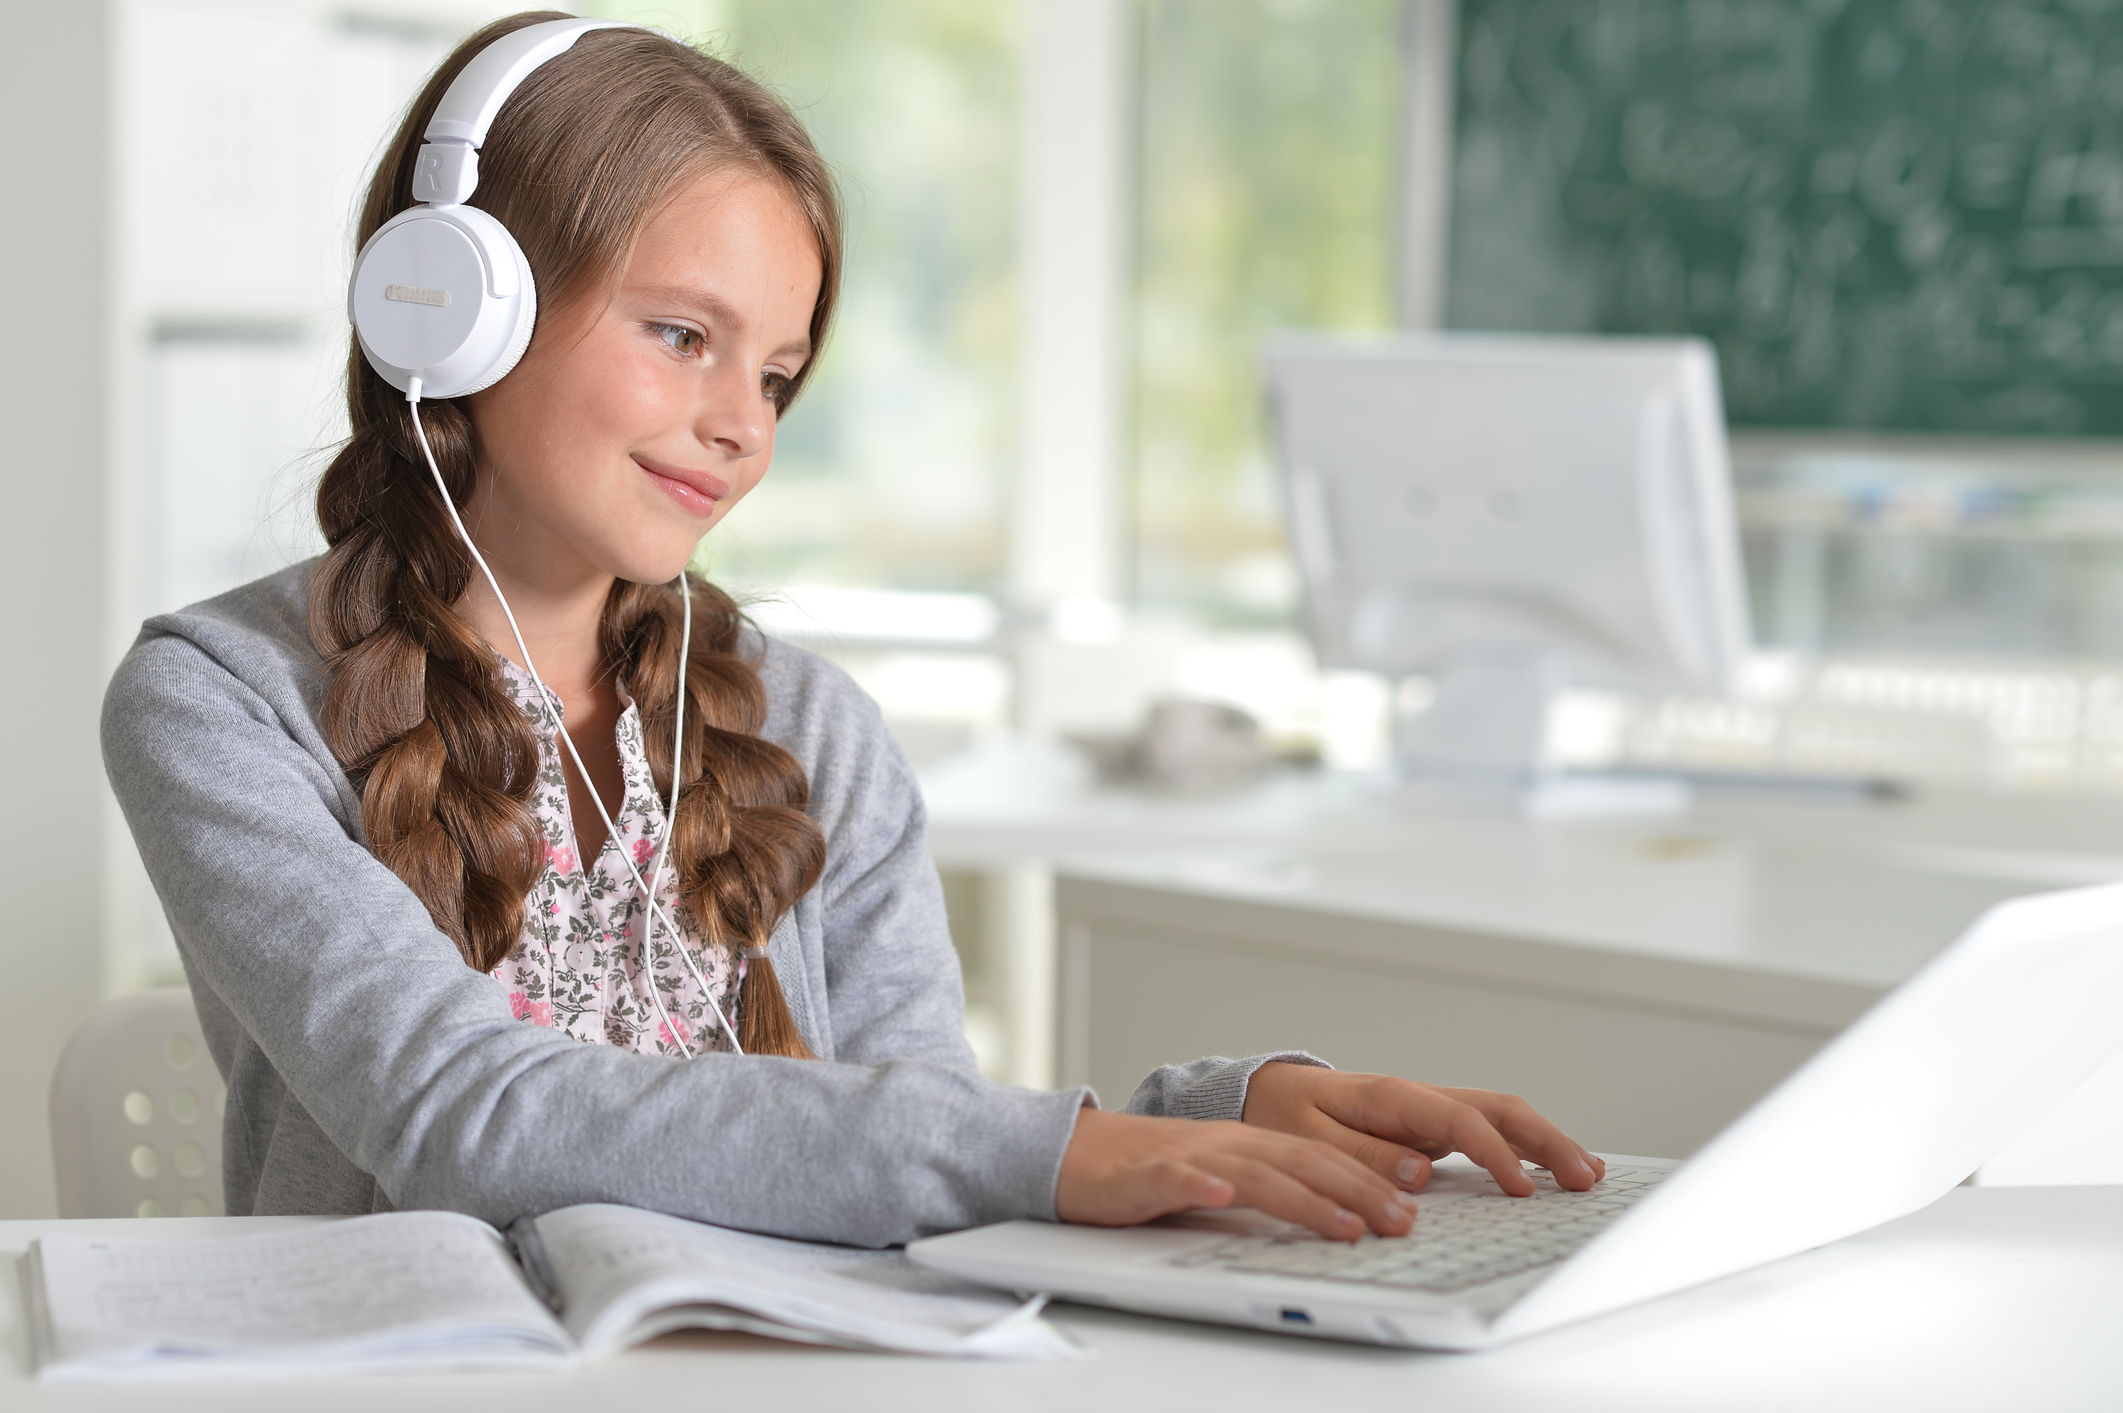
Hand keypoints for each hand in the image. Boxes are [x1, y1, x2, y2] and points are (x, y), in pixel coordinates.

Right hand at [1055, 1106, 1416, 1240]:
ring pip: (1255, 1172)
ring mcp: (1189, 1156)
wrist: (1078, 1154)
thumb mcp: (1219, 1180)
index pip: (1319, 1158)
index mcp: (1248, 1144)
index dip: (1367, 1181)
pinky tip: (1222, 1195)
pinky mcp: (1147, 1173)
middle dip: (1357, 1191)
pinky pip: (1178, 1176)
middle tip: (1400, 1222)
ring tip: (1345, 1223)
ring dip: (1304, 1198)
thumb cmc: (1149, 1173)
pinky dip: (1202, 1184)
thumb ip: (1266, 1192)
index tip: (1408, 1209)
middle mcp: (1228, 1144)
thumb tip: (1330, 1220)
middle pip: (1302, 1161)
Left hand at [1241, 1063, 1604, 1197]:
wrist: (1263, 1091)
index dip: (1496, 1155)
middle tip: (1585, 1177)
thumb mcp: (1307, 1137)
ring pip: (1499, 1116)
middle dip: (1547, 1140)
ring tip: (1587, 1171)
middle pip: (1498, 1109)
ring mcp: (1427, 1111)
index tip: (1522, 1190)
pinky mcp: (1428, 1126)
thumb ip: (1362, 1155)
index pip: (1460, 1122)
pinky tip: (1548, 1166)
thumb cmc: (1282, 1114)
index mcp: (1391, 1097)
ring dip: (1545, 1140)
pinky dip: (1523, 1145)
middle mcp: (1418, 1098)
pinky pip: (1486, 1130)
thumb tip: (1419, 1172)